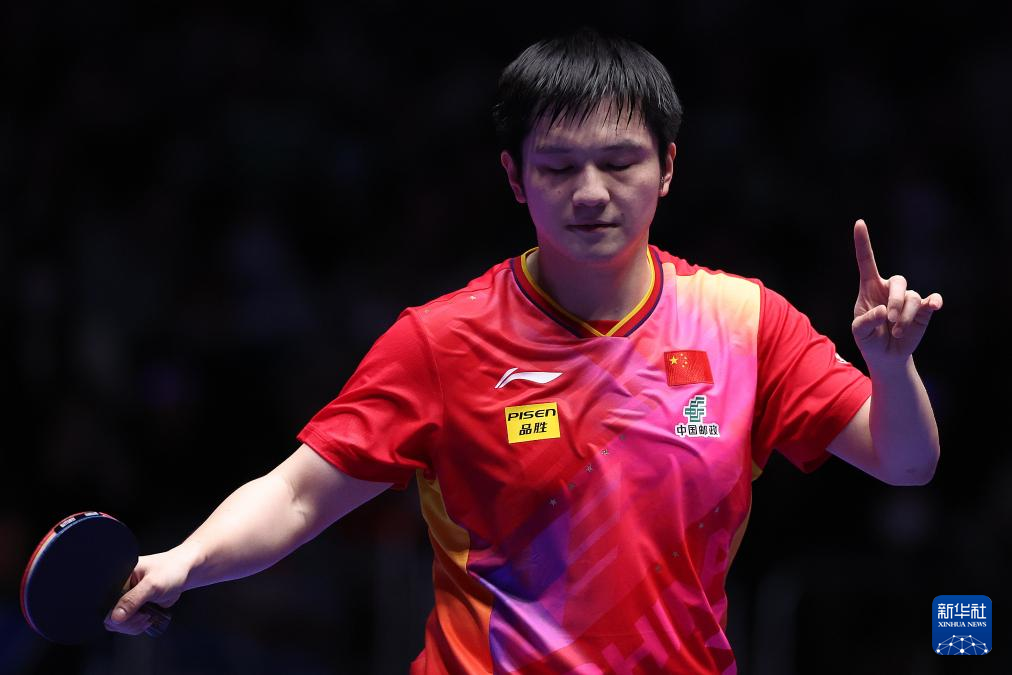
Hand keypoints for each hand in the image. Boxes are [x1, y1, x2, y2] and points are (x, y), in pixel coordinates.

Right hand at [104, 547, 191, 635]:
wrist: (186, 572)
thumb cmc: (171, 570)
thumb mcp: (151, 585)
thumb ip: (133, 600)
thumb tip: (115, 617)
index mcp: (119, 578)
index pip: (105, 603)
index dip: (115, 614)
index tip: (132, 614)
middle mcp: (120, 589)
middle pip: (110, 616)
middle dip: (128, 622)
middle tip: (144, 615)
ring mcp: (127, 600)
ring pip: (119, 624)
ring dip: (134, 625)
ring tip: (148, 615)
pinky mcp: (135, 608)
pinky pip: (128, 624)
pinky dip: (138, 626)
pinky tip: (148, 618)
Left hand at [852, 219, 942, 368]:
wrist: (885, 355)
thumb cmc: (868, 338)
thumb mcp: (859, 332)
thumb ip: (866, 321)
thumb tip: (883, 311)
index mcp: (869, 288)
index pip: (866, 261)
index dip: (863, 242)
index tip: (859, 223)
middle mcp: (890, 289)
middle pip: (898, 281)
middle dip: (895, 301)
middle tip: (888, 319)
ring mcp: (908, 298)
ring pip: (912, 298)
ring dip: (904, 316)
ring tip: (897, 333)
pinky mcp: (924, 309)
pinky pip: (932, 300)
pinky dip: (933, 302)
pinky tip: (933, 305)